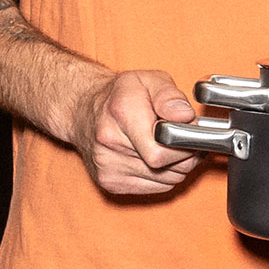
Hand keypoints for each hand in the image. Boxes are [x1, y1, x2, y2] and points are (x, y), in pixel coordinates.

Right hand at [67, 68, 201, 195]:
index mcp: (122, 113)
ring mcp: (107, 167)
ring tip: (163, 145)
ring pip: (168, 181)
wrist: (83, 110)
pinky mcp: (110, 183)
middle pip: (168, 167)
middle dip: (184, 154)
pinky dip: (162, 175)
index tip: (185, 130)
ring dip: (175, 165)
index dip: (184, 144)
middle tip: (179, 136)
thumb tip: (185, 117)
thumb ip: (170, 96)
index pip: (161, 152)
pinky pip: (157, 188)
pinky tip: (151, 156)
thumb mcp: (150, 80)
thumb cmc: (121, 95)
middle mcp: (109, 143)